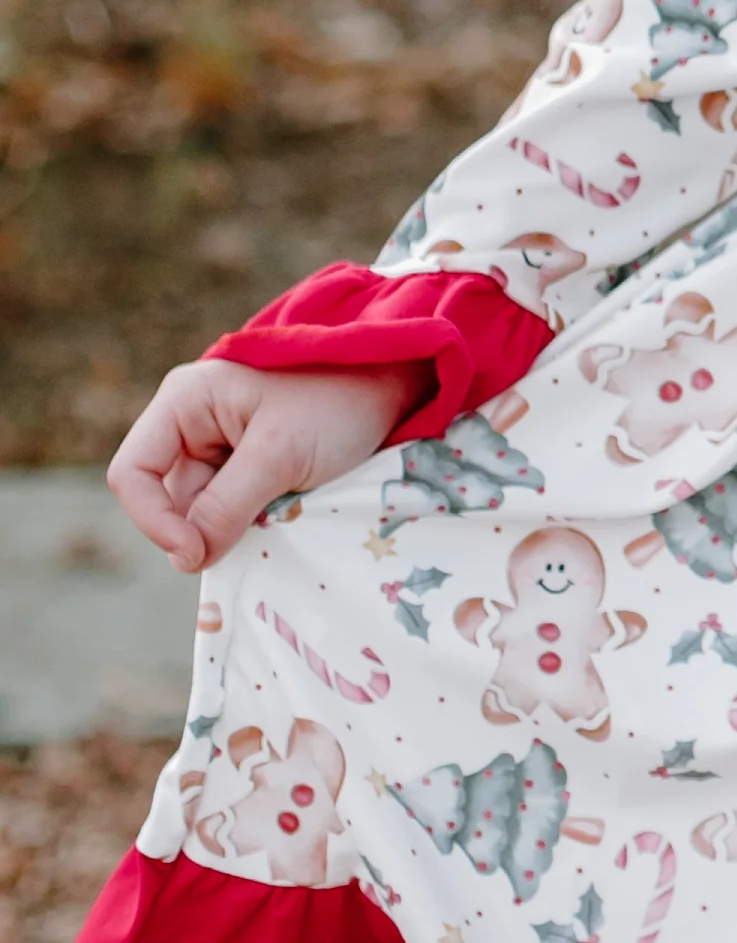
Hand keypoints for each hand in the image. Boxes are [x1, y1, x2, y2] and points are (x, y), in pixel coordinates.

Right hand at [108, 361, 421, 572]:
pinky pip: (229, 513)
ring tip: (284, 509)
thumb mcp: (280, 454)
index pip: (133, 475)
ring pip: (200, 514)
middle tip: (259, 528)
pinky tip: (286, 515)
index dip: (154, 522)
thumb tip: (186, 559)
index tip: (196, 555)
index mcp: (184, 402)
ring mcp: (218, 448)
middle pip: (167, 501)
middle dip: (203, 527)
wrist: (398, 384)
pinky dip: (251, 524)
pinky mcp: (245, 470)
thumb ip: (226, 506)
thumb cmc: (338, 402)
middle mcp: (191, 424)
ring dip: (232, 528)